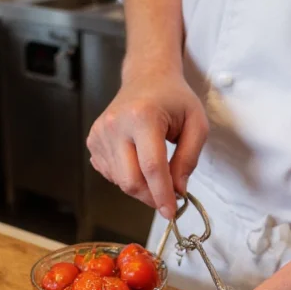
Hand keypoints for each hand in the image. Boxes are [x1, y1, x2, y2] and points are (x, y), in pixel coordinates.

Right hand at [86, 68, 208, 219]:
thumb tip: (178, 190)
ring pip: (120, 181)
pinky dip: (127, 176)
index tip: (171, 212)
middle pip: (131, 180)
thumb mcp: (197, 123)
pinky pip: (111, 174)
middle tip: (167, 196)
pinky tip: (137, 159)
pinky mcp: (93, 141)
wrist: (146, 77)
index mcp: (142, 117)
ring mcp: (100, 133)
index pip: (151, 167)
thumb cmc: (173, 98)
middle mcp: (116, 125)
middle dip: (151, 197)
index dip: (162, 195)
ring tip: (155, 167)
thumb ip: (189, 159)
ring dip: (141, 186)